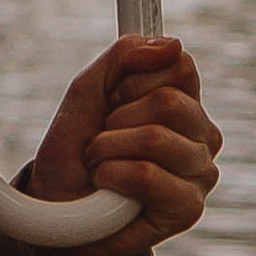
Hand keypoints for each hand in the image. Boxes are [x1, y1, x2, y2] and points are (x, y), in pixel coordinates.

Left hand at [27, 33, 220, 255]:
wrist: (54, 210)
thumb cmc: (74, 153)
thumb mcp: (87, 92)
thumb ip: (124, 58)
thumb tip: (173, 44)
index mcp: (184, 102)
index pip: (179, 65)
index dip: (133, 79)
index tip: (113, 98)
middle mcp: (202, 135)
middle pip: (168, 100)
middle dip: (118, 117)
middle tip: (104, 137)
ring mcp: (200, 172)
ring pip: (155, 137)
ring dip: (108, 149)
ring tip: (102, 164)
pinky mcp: (188, 207)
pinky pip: (148, 174)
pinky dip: (112, 175)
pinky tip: (109, 187)